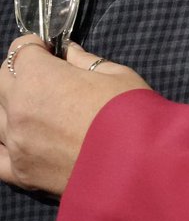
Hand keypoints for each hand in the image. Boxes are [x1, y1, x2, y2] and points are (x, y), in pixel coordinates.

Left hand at [0, 37, 148, 195]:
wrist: (142, 163)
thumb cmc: (132, 112)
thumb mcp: (117, 75)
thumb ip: (85, 61)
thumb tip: (68, 52)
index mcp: (40, 78)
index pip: (20, 50)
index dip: (36, 47)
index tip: (50, 51)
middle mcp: (19, 108)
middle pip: (1, 81)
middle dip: (19, 73)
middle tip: (45, 78)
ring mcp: (16, 143)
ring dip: (12, 108)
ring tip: (37, 110)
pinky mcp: (20, 173)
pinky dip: (4, 146)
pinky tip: (22, 141)